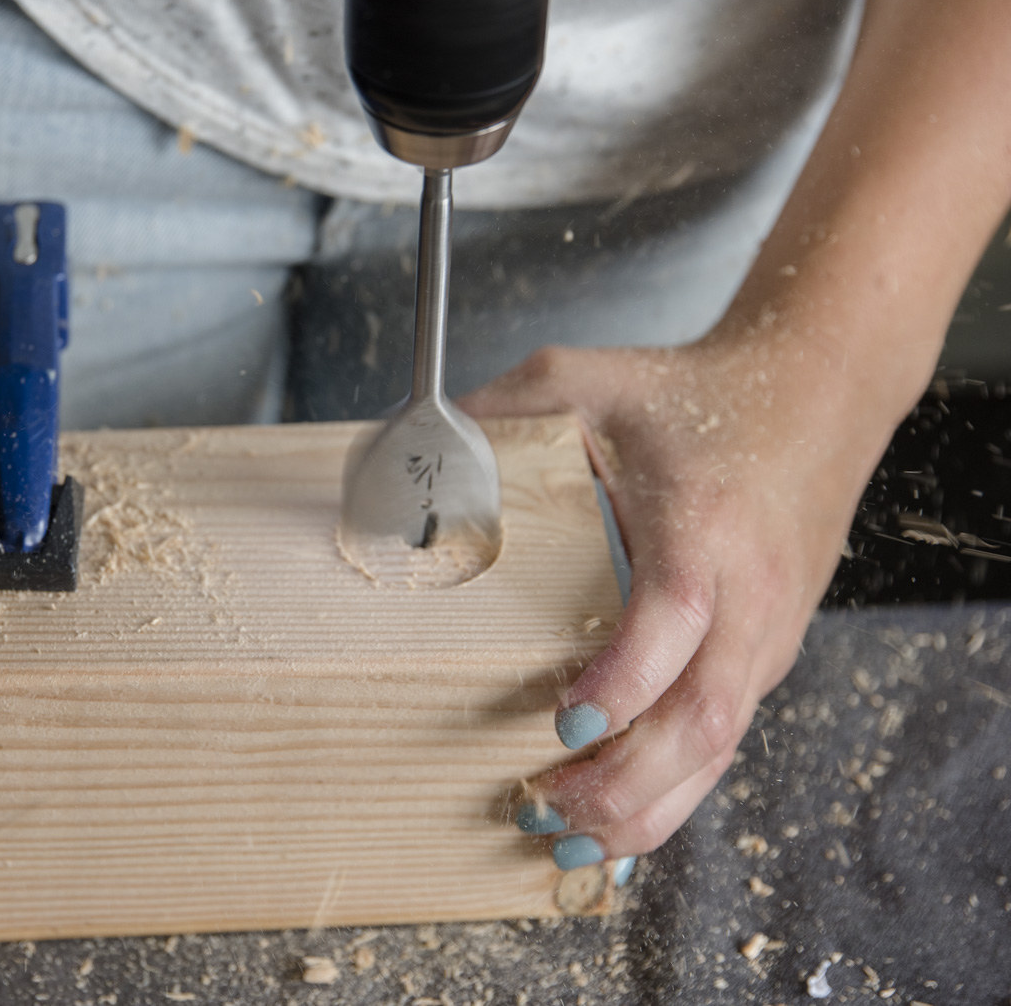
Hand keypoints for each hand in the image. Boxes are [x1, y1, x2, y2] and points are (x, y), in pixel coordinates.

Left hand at [460, 336, 893, 868]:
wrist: (814, 394)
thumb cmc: (694, 392)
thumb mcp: (586, 378)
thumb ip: (500, 412)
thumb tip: (405, 455)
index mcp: (704, 521)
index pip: (677, 615)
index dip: (625, 679)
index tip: (561, 719)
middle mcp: (748, 592)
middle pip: (706, 714)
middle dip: (625, 779)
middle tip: (542, 806)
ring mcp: (767, 634)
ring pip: (721, 749)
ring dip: (646, 807)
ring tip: (565, 841)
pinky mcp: (765, 657)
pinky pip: (725, 741)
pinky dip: (673, 793)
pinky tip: (617, 827)